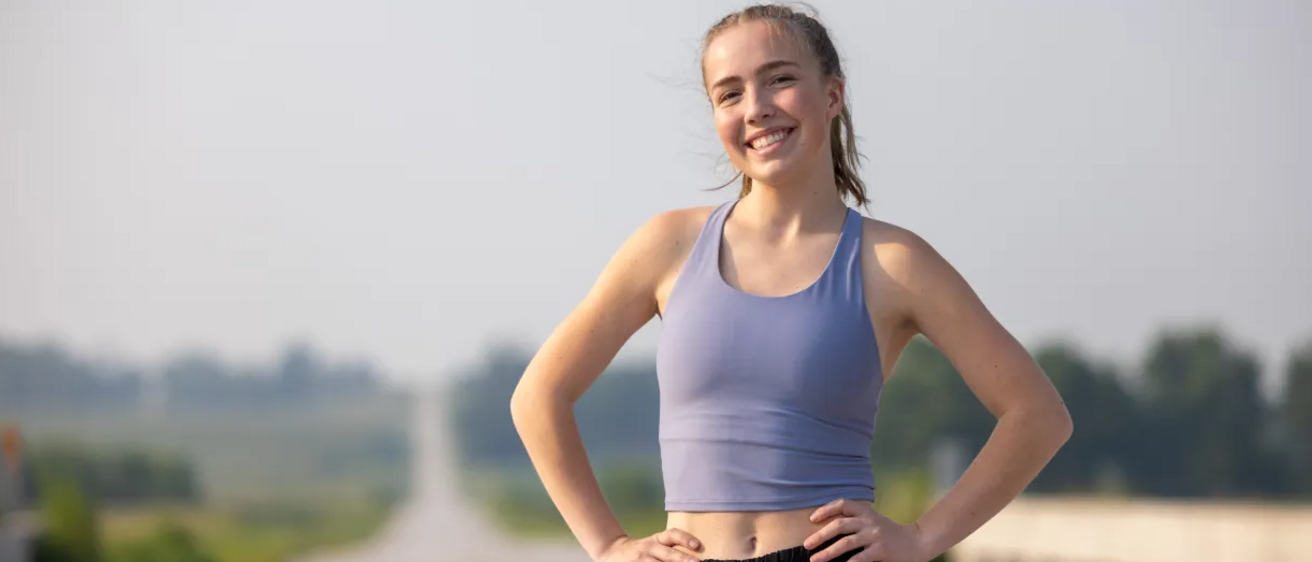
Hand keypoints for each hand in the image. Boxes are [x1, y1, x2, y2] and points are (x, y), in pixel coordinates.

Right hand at [595, 529, 703, 561]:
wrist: (612, 552)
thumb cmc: (641, 550)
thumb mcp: (654, 544)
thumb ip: (671, 549)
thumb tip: (693, 560)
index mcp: (656, 540)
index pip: (672, 535)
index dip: (685, 538)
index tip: (697, 546)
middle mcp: (649, 548)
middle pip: (668, 554)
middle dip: (683, 560)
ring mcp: (641, 561)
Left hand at [803, 499, 933, 561]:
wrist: (917, 542)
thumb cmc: (889, 533)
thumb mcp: (873, 521)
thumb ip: (856, 522)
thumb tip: (828, 530)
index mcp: (866, 512)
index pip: (843, 504)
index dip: (826, 509)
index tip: (812, 518)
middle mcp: (869, 521)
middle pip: (839, 525)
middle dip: (820, 535)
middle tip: (806, 545)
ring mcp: (875, 535)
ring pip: (846, 542)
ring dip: (827, 552)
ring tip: (815, 559)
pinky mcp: (881, 550)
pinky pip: (860, 558)